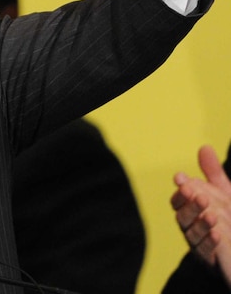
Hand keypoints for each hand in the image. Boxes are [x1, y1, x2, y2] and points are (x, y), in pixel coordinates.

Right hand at [171, 145, 230, 285]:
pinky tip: (218, 233)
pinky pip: (204, 251)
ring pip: (191, 233)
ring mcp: (198, 243)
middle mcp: (191, 226)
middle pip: (182, 216)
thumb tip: (204, 146)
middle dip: (190, 206)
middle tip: (199, 195)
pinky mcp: (209, 259)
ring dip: (200, 223)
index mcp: (190, 209)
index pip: (179, 200)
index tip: (183, 180)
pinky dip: (209, 241)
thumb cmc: (230, 217)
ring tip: (213, 215)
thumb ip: (213, 173)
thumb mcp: (225, 193)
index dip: (181, 191)